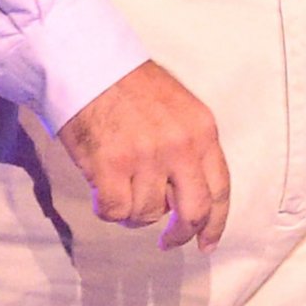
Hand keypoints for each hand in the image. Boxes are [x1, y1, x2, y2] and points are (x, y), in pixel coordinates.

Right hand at [58, 58, 230, 247]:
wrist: (86, 62)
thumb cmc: (127, 84)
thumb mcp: (178, 108)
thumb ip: (189, 147)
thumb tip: (185, 193)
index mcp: (201, 130)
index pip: (219, 188)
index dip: (215, 223)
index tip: (207, 243)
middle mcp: (180, 146)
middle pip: (193, 211)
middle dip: (180, 234)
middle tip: (167, 242)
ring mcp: (146, 157)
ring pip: (147, 214)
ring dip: (132, 211)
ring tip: (119, 188)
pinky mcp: (110, 166)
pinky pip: (115, 211)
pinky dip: (107, 209)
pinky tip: (101, 193)